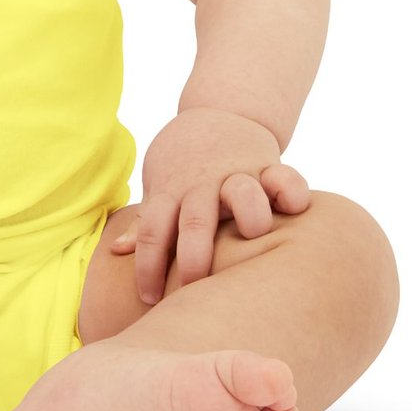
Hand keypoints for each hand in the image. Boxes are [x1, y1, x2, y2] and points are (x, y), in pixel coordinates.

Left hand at [110, 108, 310, 305]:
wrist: (220, 110)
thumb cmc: (186, 163)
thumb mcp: (162, 186)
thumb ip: (147, 220)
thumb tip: (116, 251)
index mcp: (171, 191)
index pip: (152, 232)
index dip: (148, 268)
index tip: (148, 300)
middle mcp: (203, 184)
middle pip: (195, 221)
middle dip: (195, 258)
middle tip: (196, 290)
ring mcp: (236, 174)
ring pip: (243, 193)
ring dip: (248, 214)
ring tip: (254, 235)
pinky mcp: (268, 165)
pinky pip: (284, 177)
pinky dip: (291, 190)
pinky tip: (295, 208)